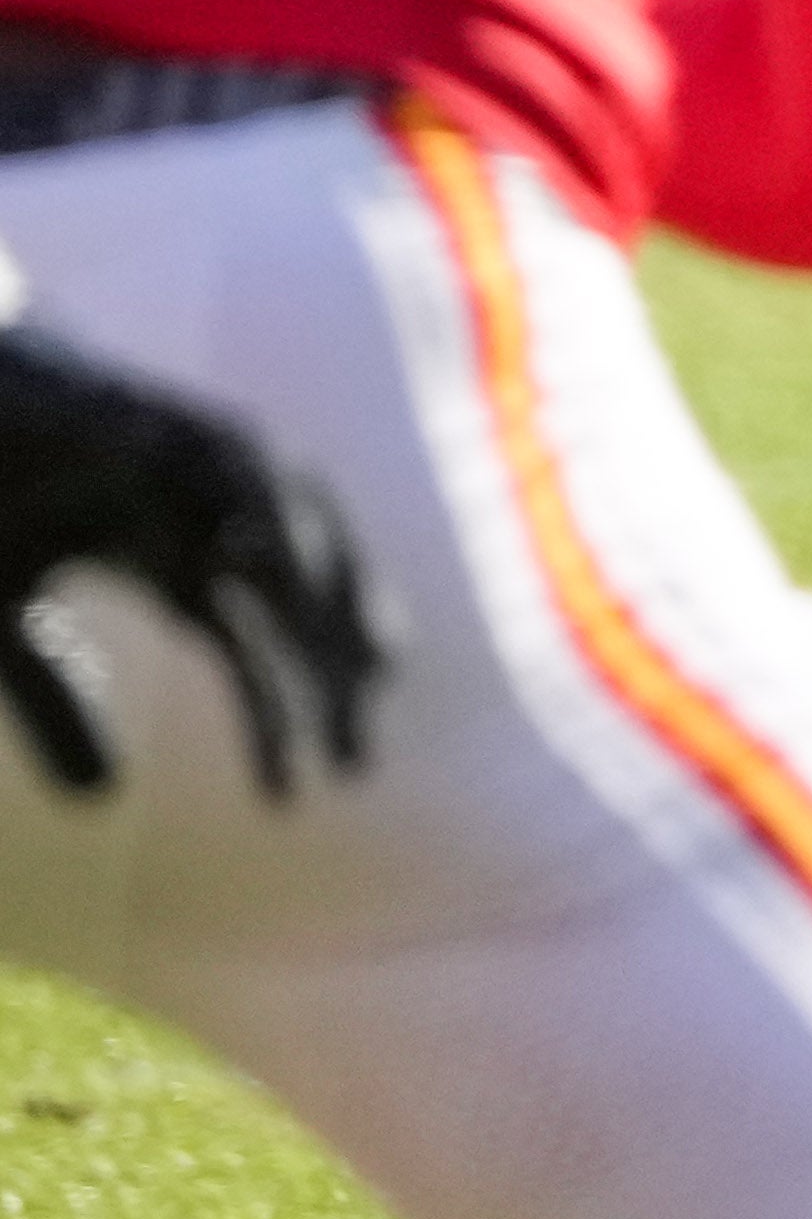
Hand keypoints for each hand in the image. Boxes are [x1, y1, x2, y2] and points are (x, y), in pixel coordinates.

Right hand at [0, 317, 387, 807]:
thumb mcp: (6, 627)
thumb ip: (52, 700)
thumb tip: (106, 800)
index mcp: (173, 554)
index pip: (256, 643)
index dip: (288, 710)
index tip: (315, 786)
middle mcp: (200, 509)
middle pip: (299, 595)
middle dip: (336, 668)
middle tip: (359, 760)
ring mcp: (190, 459)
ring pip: (294, 527)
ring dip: (334, 594)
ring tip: (368, 672)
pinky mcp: (163, 418)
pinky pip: (241, 465)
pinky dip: (273, 512)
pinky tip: (290, 572)